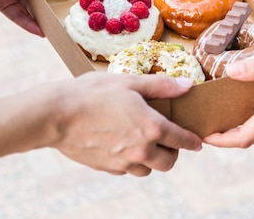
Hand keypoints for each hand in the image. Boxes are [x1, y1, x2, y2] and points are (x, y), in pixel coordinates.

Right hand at [52, 72, 201, 176]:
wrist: (56, 115)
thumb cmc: (93, 93)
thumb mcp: (130, 82)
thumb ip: (162, 86)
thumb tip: (187, 85)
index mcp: (152, 128)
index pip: (182, 140)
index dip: (193, 141)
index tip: (198, 142)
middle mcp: (141, 150)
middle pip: (168, 163)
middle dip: (172, 153)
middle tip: (167, 140)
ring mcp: (122, 162)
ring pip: (147, 170)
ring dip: (151, 159)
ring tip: (144, 141)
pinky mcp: (106, 167)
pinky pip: (126, 170)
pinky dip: (130, 161)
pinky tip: (122, 144)